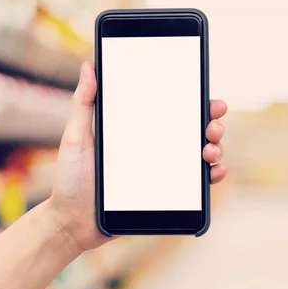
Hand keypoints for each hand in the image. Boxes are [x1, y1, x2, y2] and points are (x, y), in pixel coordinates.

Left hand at [47, 62, 227, 251]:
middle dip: (213, 125)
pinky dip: (213, 175)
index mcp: (140, 132)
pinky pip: (197, 184)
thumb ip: (83, 103)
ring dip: (215, 148)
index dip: (196, 104)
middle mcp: (156, 149)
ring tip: (210, 150)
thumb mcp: (76, 137)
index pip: (174, 112)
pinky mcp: (169, 194)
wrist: (73, 222)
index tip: (209, 100)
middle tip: (213, 127)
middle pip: (194, 131)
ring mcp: (164, 172)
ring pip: (201, 154)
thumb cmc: (71, 180)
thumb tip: (89, 66)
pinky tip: (214, 171)